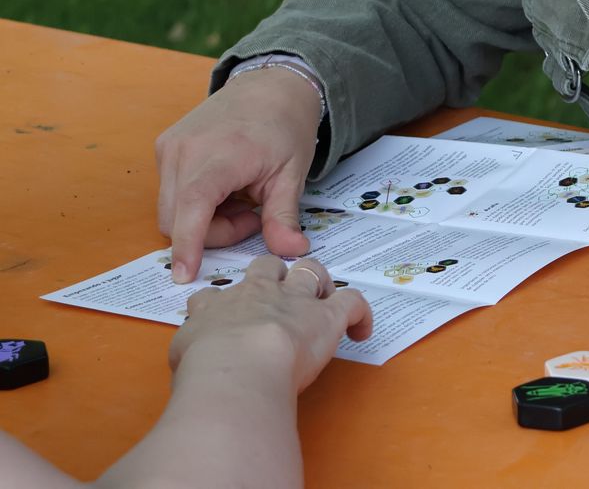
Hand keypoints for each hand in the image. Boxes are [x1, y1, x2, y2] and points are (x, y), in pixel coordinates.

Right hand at [155, 68, 322, 282]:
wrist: (271, 84)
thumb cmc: (285, 125)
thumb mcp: (291, 173)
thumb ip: (284, 216)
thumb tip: (291, 251)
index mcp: (219, 154)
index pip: (191, 207)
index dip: (187, 244)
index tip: (185, 274)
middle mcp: (184, 150)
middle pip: (177, 218)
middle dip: (212, 232)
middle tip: (252, 217)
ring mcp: (169, 147)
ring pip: (171, 209)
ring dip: (204, 218)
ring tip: (241, 198)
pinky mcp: (165, 147)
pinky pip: (171, 192)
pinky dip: (196, 202)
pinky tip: (226, 187)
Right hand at [170, 256, 373, 393]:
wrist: (237, 365)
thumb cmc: (203, 366)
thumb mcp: (181, 354)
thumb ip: (189, 348)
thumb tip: (191, 359)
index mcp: (219, 306)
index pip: (217, 294)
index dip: (224, 302)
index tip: (224, 315)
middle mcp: (258, 294)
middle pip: (267, 267)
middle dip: (274, 276)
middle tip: (279, 296)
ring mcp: (295, 300)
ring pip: (311, 272)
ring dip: (317, 283)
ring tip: (322, 302)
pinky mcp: (328, 315)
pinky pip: (352, 302)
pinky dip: (360, 314)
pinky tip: (360, 330)